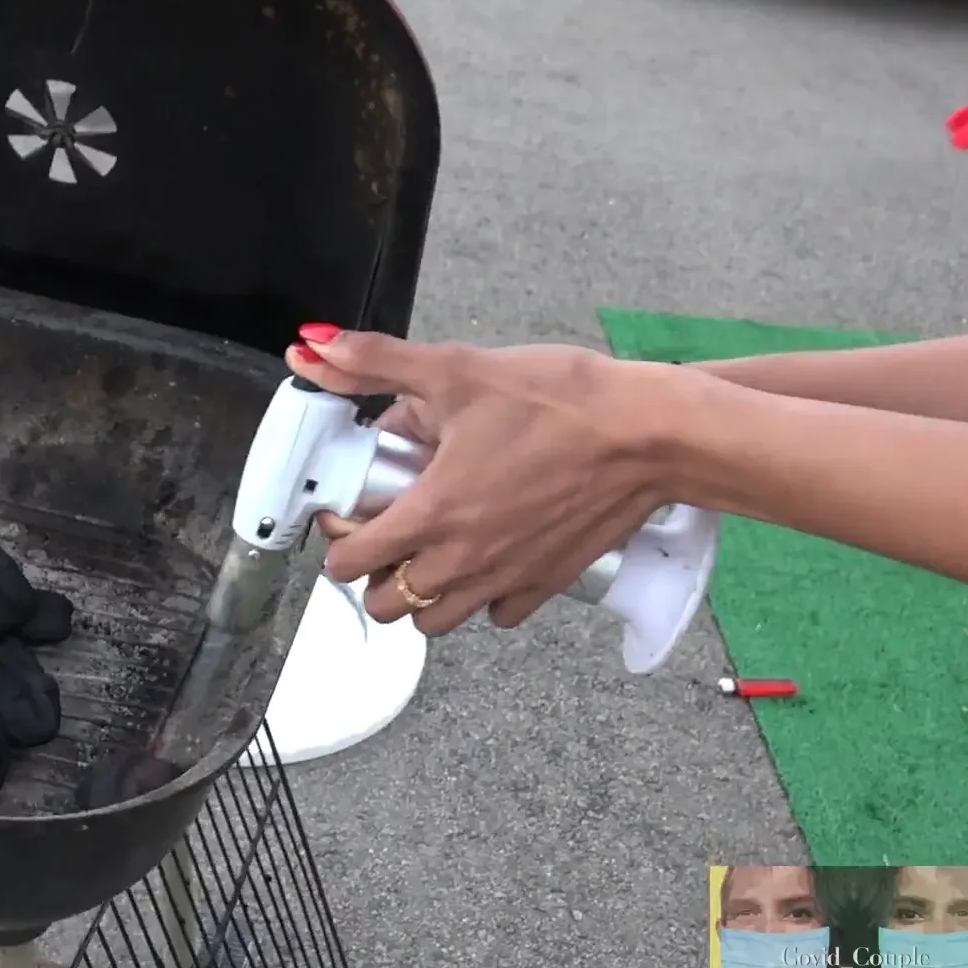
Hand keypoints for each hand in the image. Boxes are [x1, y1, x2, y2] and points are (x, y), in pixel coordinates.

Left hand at [288, 324, 675, 633]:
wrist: (650, 432)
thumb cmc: (558, 400)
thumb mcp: (457, 368)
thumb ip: (377, 362)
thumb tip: (317, 348)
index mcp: (429, 513)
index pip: (348, 563)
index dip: (337, 537)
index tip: (351, 509)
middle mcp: (461, 561)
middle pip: (386, 605)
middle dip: (373, 574)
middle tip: (387, 530)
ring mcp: (504, 579)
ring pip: (437, 620)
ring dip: (422, 593)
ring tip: (432, 546)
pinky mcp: (547, 585)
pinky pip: (496, 613)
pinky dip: (482, 596)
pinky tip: (487, 553)